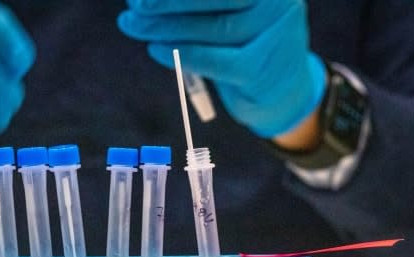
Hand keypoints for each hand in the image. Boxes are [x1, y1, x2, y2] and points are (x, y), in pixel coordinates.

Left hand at [118, 0, 325, 137]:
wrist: (280, 90)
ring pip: (212, 27)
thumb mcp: (228, 11)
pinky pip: (213, 60)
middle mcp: (279, 1)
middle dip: (167, 0)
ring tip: (133, 23)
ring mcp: (275, 34)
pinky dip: (180, 53)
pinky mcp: (260, 69)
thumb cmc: (243, 42)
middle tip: (134, 2)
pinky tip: (155, 49)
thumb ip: (196, 3)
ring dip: (164, 25)